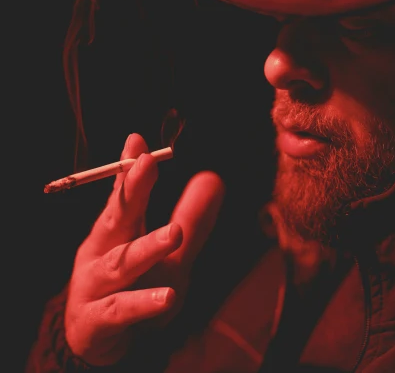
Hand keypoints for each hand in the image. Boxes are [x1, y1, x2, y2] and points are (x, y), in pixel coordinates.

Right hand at [64, 134, 223, 365]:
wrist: (93, 340)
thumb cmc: (132, 285)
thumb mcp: (166, 252)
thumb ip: (191, 218)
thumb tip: (213, 178)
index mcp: (115, 231)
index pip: (123, 195)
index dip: (130, 169)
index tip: (137, 141)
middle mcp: (100, 253)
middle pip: (116, 218)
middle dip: (131, 190)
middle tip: (147, 164)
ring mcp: (95, 287)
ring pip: (121, 264)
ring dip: (146, 247)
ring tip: (174, 232)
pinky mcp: (99, 321)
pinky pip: (123, 310)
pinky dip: (144, 302)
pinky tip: (168, 297)